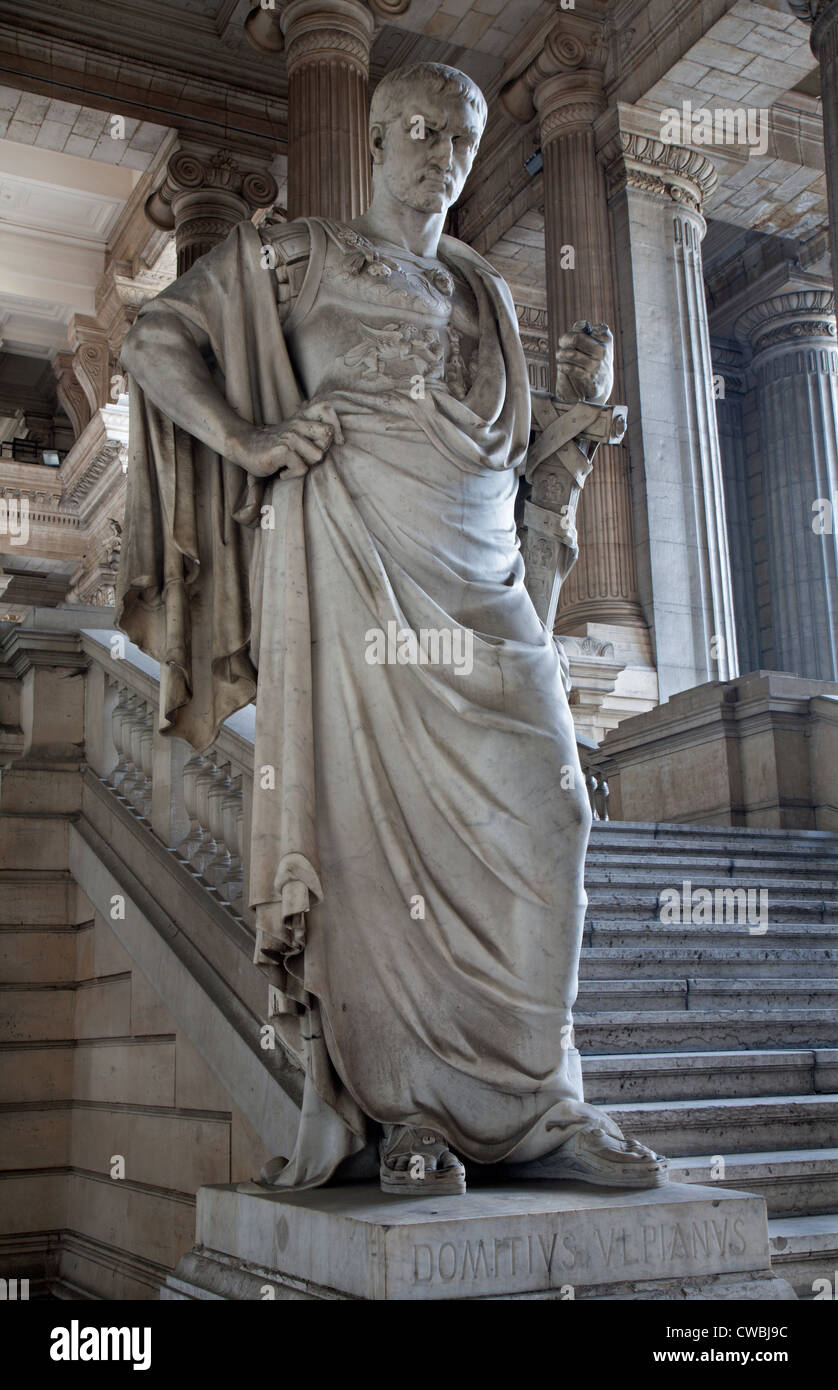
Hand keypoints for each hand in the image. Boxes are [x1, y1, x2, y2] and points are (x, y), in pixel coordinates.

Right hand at [228, 402, 343, 478]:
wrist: (243, 445)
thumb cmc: (271, 446)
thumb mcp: (293, 435)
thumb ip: (311, 434)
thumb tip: (338, 439)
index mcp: (303, 419)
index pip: (329, 413)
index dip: (337, 428)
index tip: (338, 442)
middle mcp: (299, 424)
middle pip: (328, 436)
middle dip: (321, 451)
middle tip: (305, 458)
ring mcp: (291, 436)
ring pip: (317, 456)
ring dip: (306, 464)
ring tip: (292, 464)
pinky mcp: (283, 450)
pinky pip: (302, 468)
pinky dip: (291, 474)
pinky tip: (281, 471)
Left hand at [554, 321, 612, 405]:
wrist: (601, 383)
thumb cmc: (594, 358)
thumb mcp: (594, 342)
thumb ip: (584, 331)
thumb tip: (578, 325)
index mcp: (605, 338)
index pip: (583, 328)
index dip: (571, 333)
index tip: (568, 339)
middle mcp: (603, 350)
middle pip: (576, 338)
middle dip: (564, 340)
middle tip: (561, 344)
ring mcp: (597, 365)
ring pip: (571, 354)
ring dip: (561, 354)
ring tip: (559, 355)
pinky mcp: (590, 378)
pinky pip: (571, 368)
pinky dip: (562, 366)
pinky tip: (561, 366)